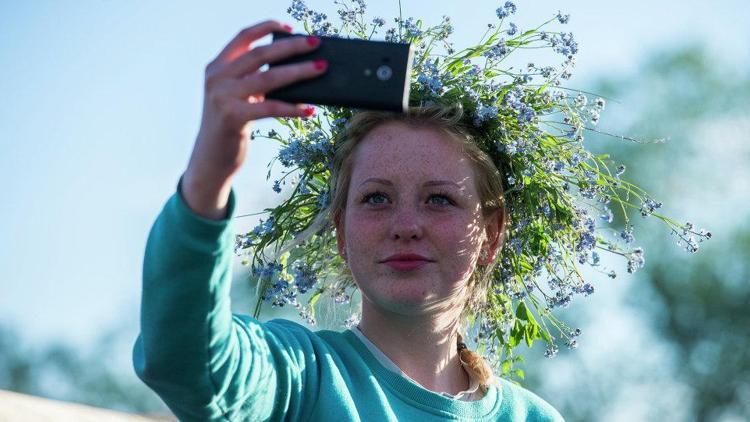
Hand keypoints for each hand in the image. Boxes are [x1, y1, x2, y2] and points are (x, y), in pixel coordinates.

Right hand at [182, 20, 326, 218]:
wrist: (210, 158)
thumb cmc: (231, 125)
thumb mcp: (236, 96)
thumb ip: (253, 79)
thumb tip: (295, 68)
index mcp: (217, 67)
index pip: (243, 37)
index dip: (267, 27)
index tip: (291, 27)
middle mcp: (217, 78)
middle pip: (261, 54)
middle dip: (291, 46)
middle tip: (316, 43)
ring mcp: (223, 97)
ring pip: (269, 78)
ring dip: (299, 72)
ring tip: (321, 68)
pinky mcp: (233, 117)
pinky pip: (271, 107)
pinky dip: (293, 107)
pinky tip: (309, 110)